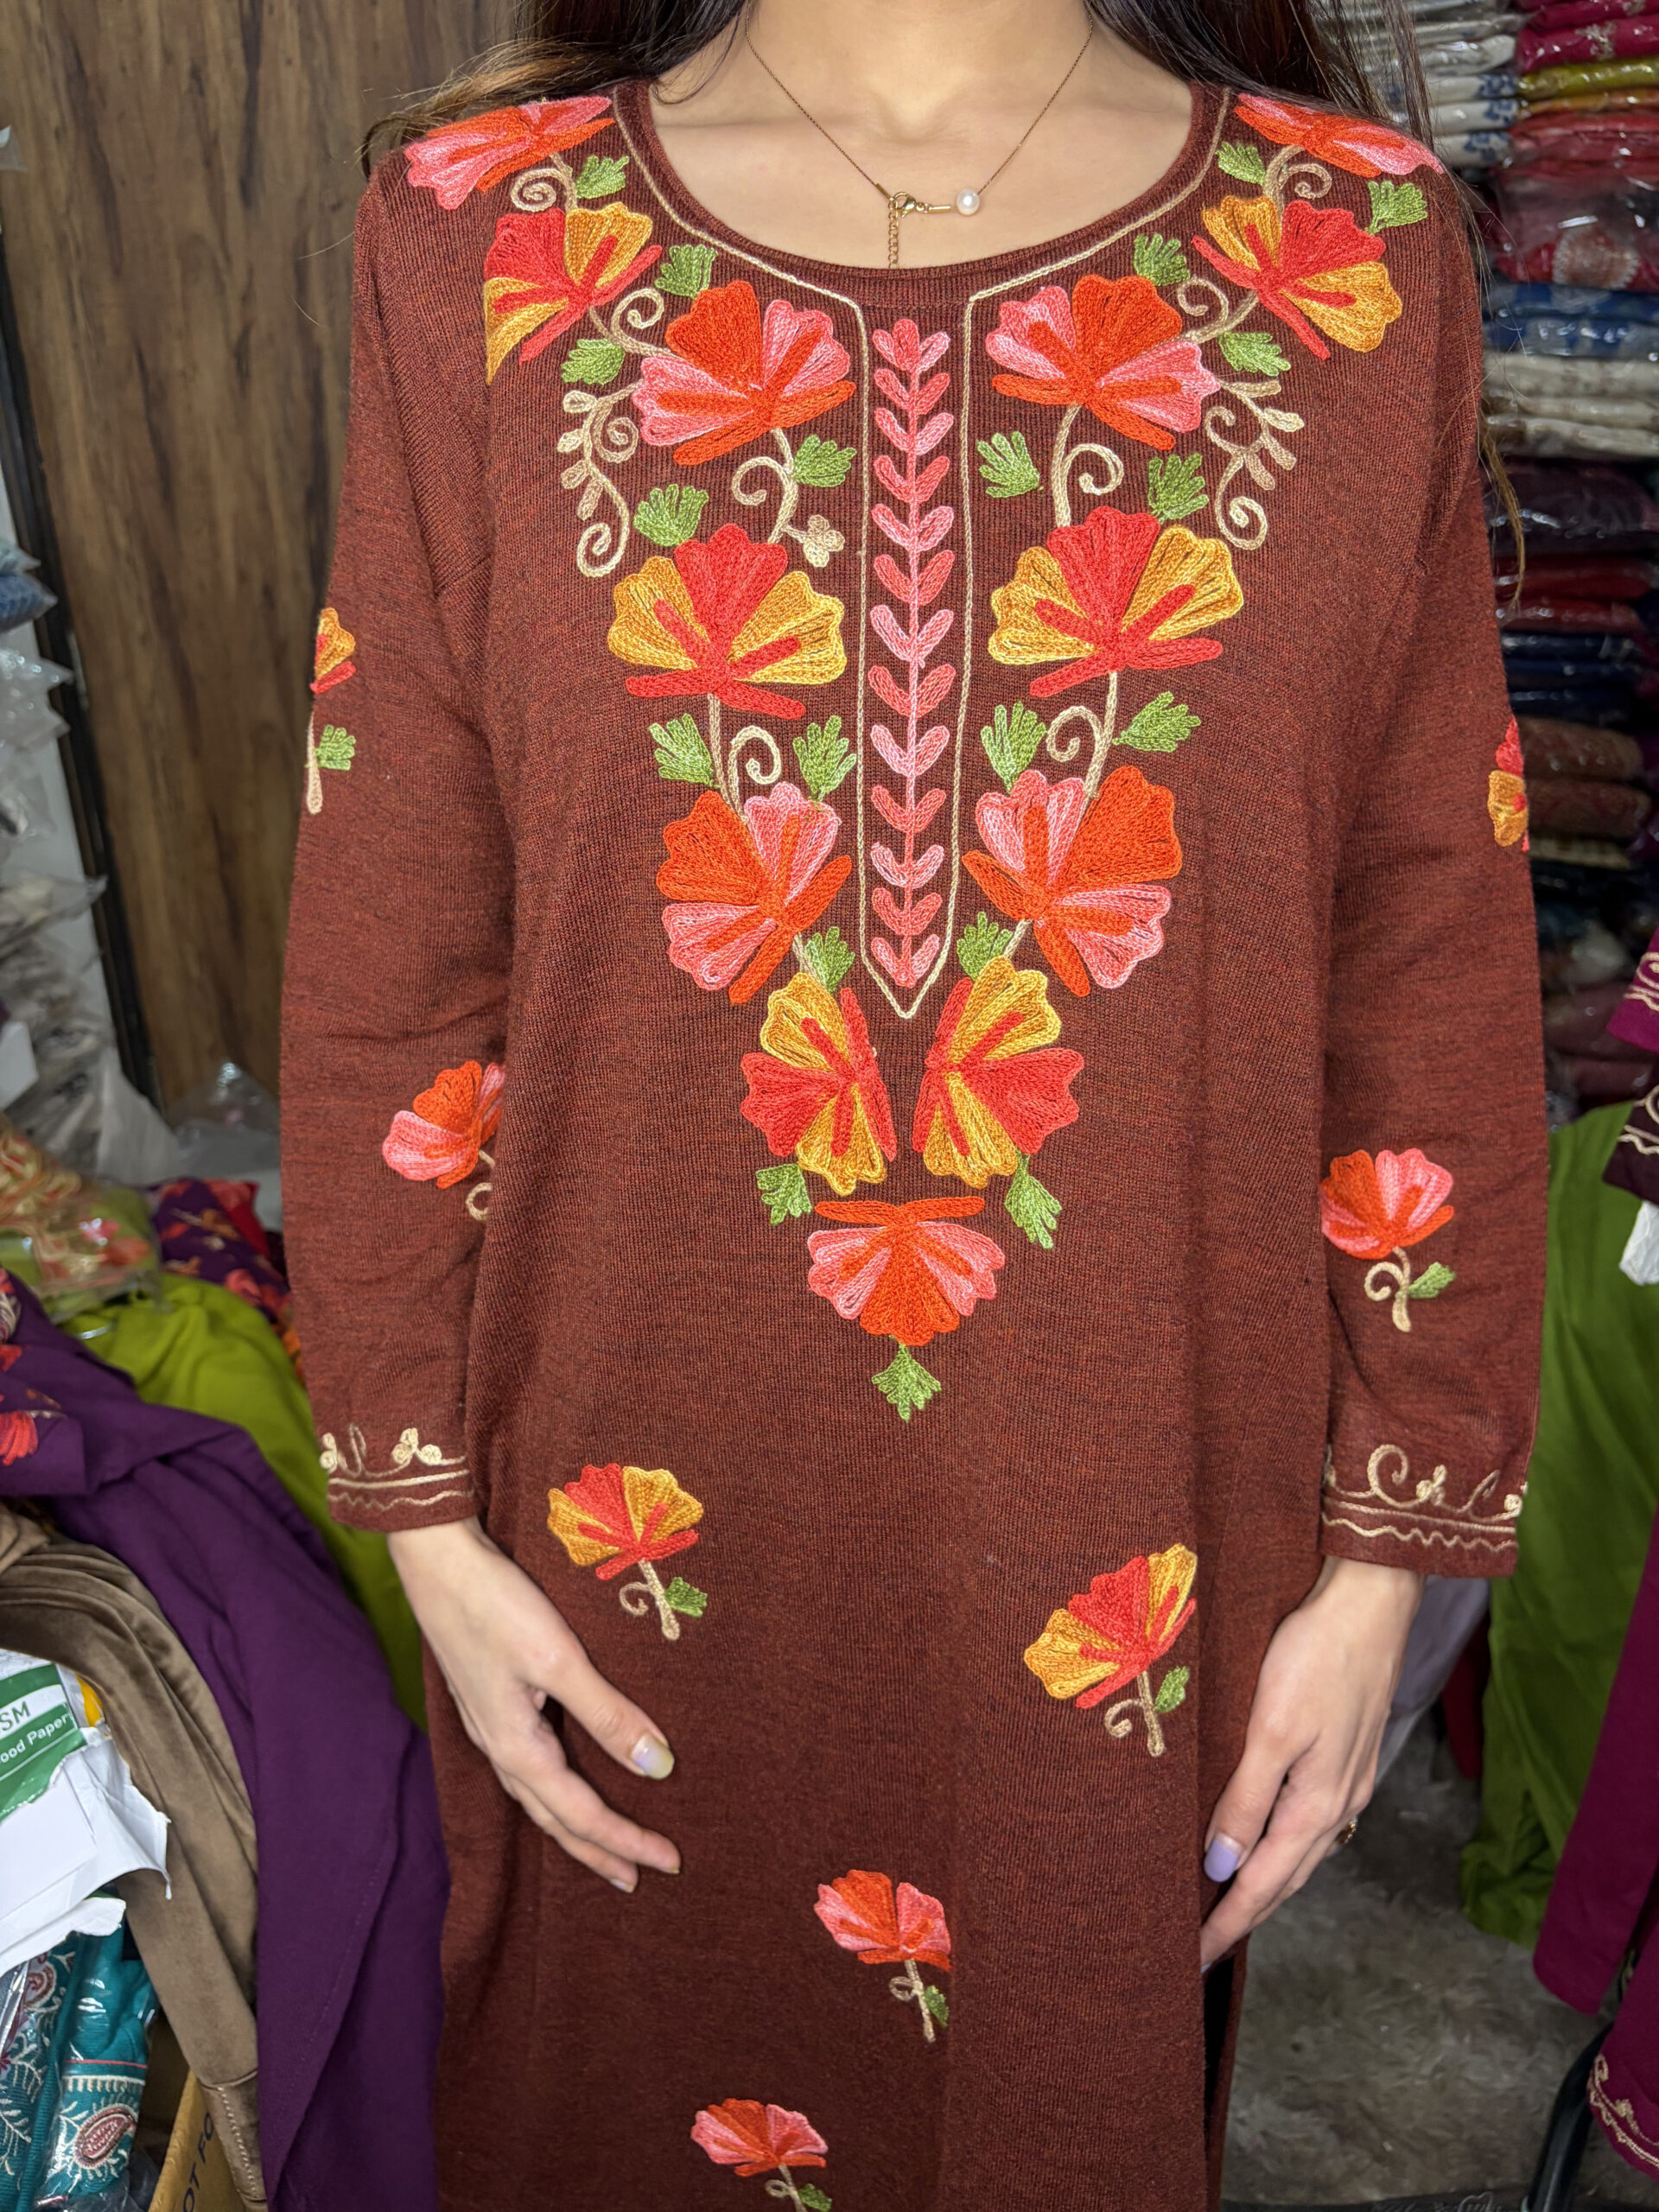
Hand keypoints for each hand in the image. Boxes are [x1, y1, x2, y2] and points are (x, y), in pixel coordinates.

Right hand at [388, 1515, 680, 1892]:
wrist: (436, 1561)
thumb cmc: (496, 1605)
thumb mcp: (559, 1658)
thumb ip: (607, 1714)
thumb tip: (659, 1768)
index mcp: (516, 1748)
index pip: (581, 1814)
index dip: (626, 1841)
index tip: (670, 1863)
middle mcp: (499, 1748)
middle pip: (553, 1819)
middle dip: (596, 1850)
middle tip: (639, 1875)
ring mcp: (489, 1726)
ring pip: (536, 1795)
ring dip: (573, 1825)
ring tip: (605, 1844)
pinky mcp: (488, 1701)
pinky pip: (527, 1767)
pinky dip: (554, 1789)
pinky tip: (565, 1775)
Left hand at [1198, 1556, 1421, 1969]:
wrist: (1372, 1602)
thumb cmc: (1317, 1656)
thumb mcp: (1272, 1730)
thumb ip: (1247, 1800)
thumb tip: (1224, 1866)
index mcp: (1318, 1803)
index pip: (1264, 1883)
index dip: (1229, 1922)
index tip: (1194, 1959)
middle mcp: (1340, 1802)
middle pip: (1287, 1877)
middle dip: (1247, 1913)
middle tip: (1205, 1943)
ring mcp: (1350, 1779)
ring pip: (1302, 1850)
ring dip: (1268, 1881)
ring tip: (1231, 1901)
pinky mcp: (1349, 1753)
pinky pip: (1312, 1819)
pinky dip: (1285, 1843)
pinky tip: (1269, 1836)